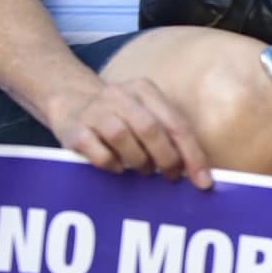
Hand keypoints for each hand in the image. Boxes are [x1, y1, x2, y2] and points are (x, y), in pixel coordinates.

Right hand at [48, 76, 211, 187]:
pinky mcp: (73, 129)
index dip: (193, 155)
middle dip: (166, 159)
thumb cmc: (118, 114)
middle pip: (150, 128)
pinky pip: (96, 150)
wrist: (68, 98)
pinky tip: (117, 169)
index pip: (176, 124)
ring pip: (121, 136)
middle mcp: (119, 95)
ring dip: (138, 160)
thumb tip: (195, 172)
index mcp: (145, 90)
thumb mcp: (144, 112)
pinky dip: (111, 164)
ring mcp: (94, 110)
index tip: (203, 182)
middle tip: (171, 177)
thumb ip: (167, 134)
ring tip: (143, 170)